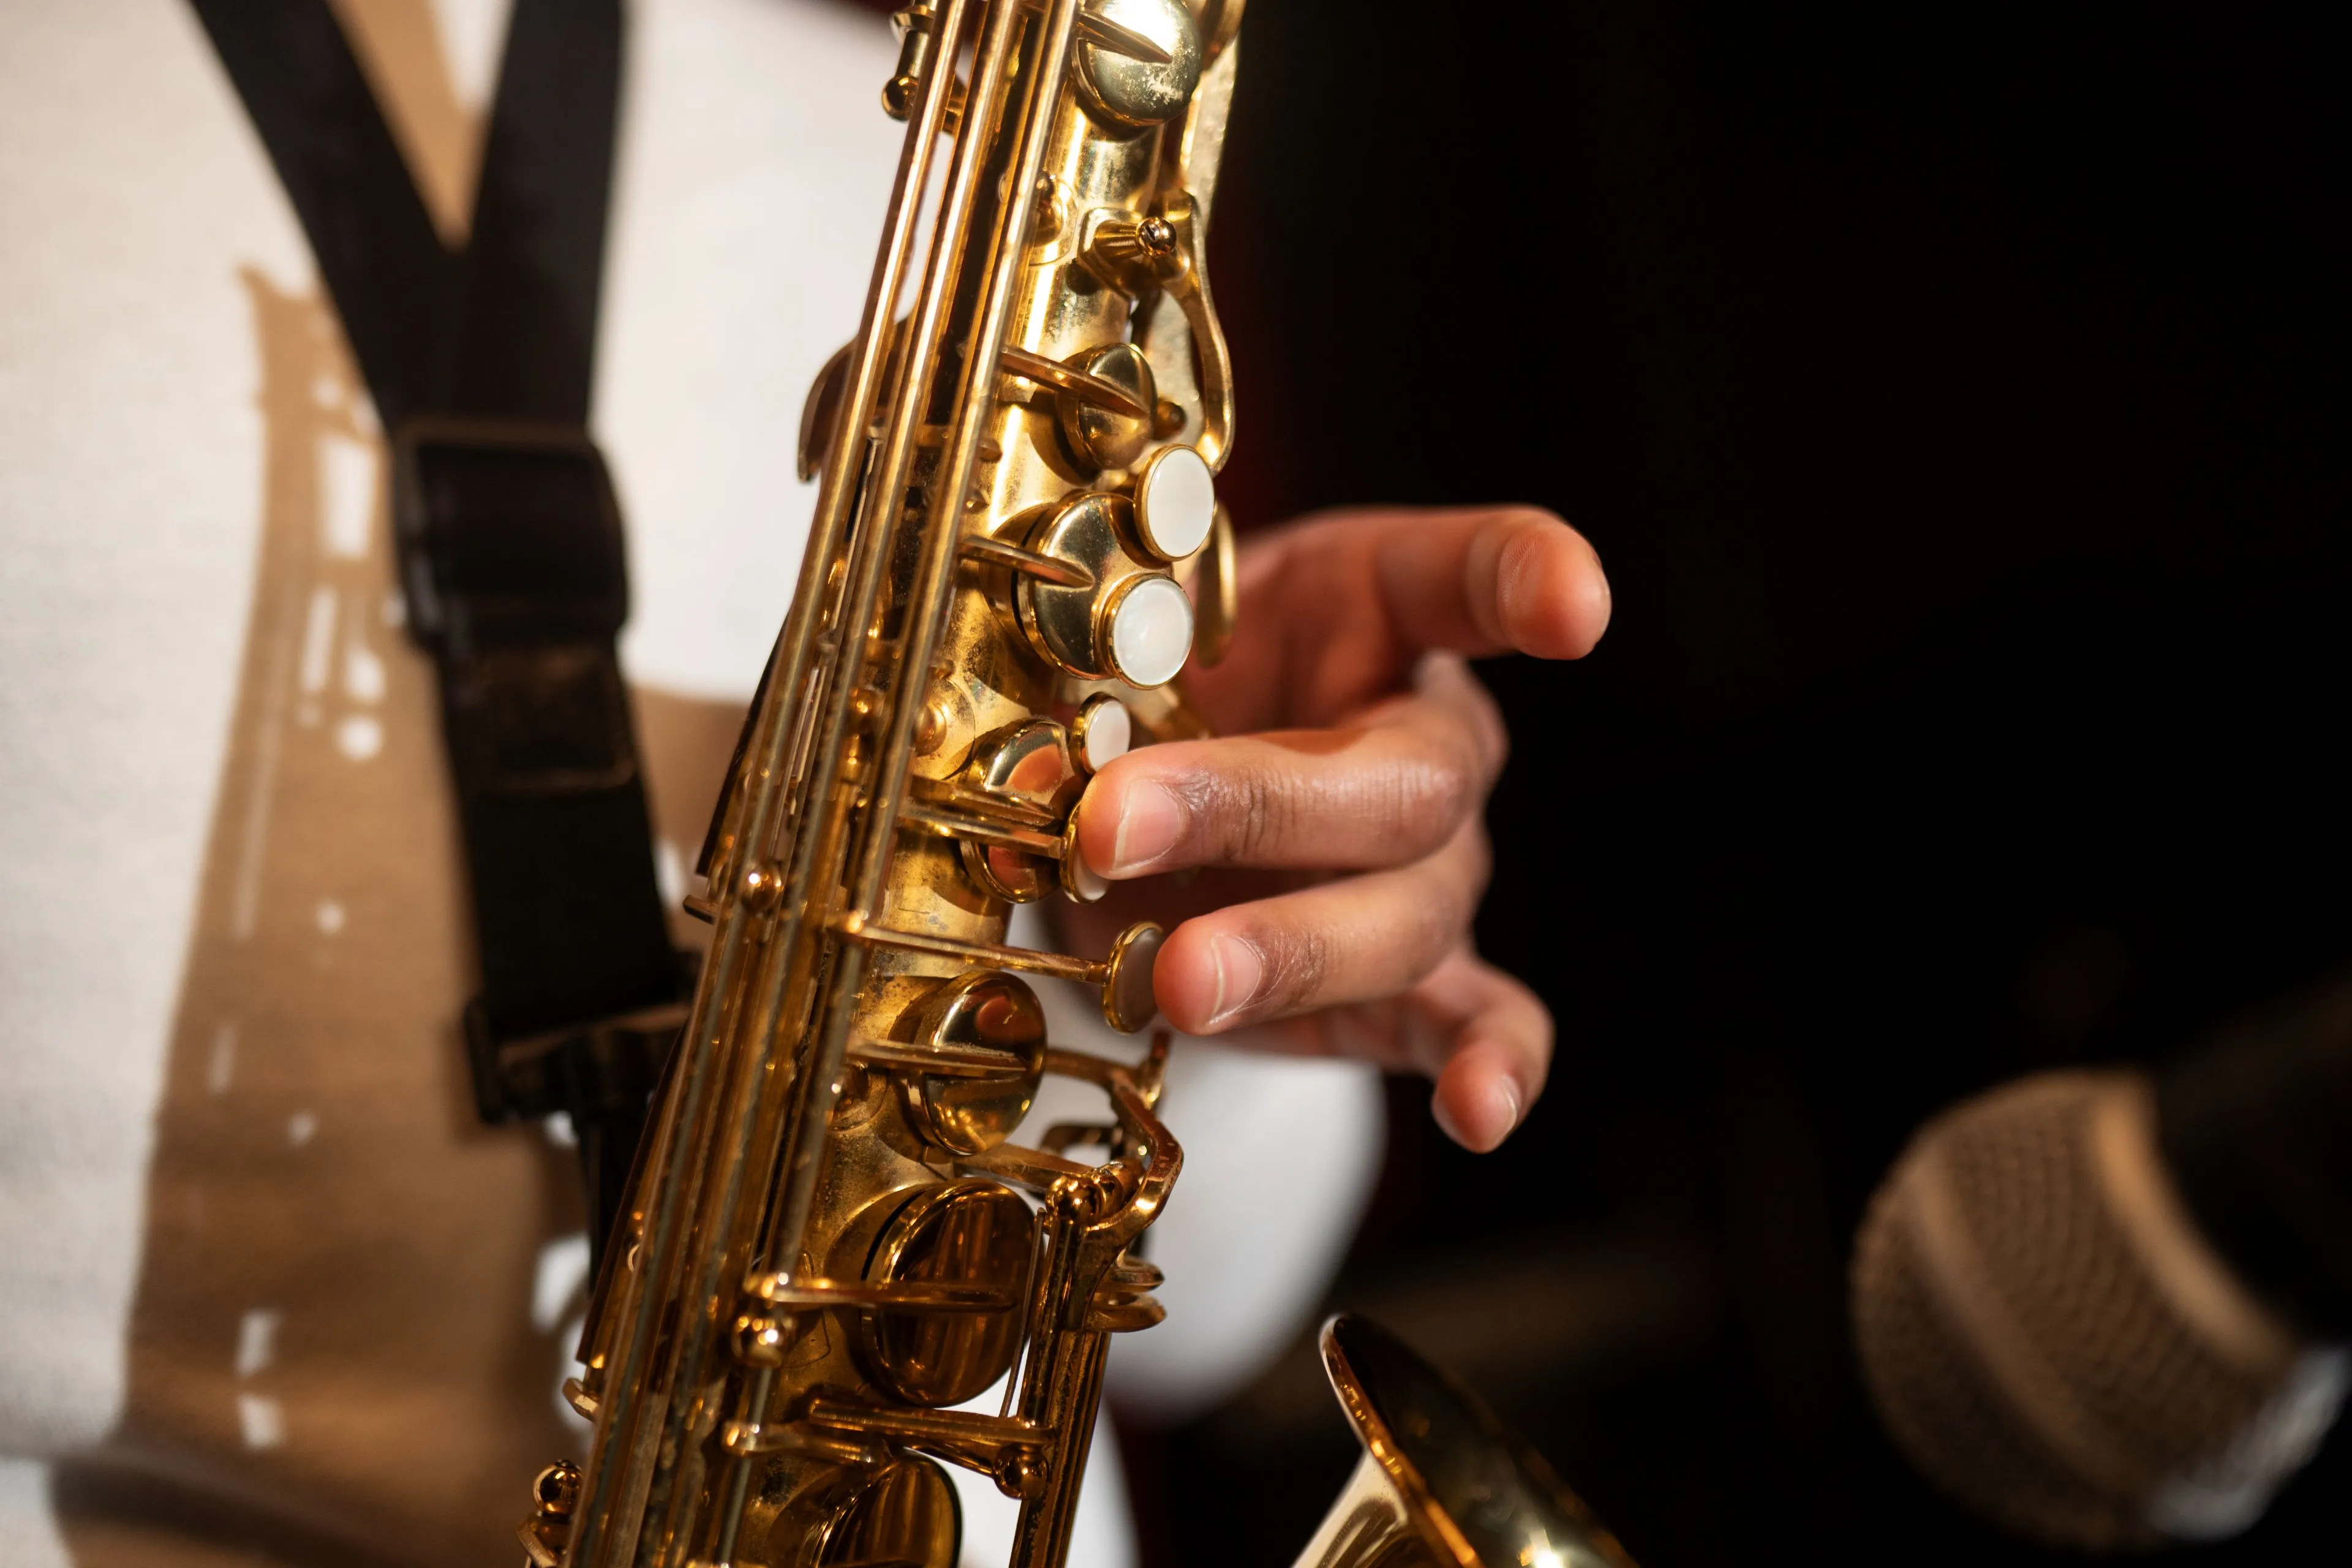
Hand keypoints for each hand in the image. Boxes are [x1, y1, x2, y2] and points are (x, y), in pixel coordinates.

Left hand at [1066, 506, 1610, 1150]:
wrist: (1146, 814)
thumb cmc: (1145, 693)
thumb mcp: (1107, 657)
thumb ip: (1081, 690)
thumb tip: (1026, 777)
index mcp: (1371, 610)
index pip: (1466, 576)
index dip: (1522, 579)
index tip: (1570, 608)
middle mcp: (1429, 739)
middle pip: (1403, 782)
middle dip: (1252, 807)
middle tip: (1113, 826)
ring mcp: (1435, 869)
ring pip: (1408, 913)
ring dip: (1288, 949)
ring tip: (1180, 980)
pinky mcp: (1414, 986)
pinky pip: (1477, 1022)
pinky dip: (1489, 1068)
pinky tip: (1479, 1112)